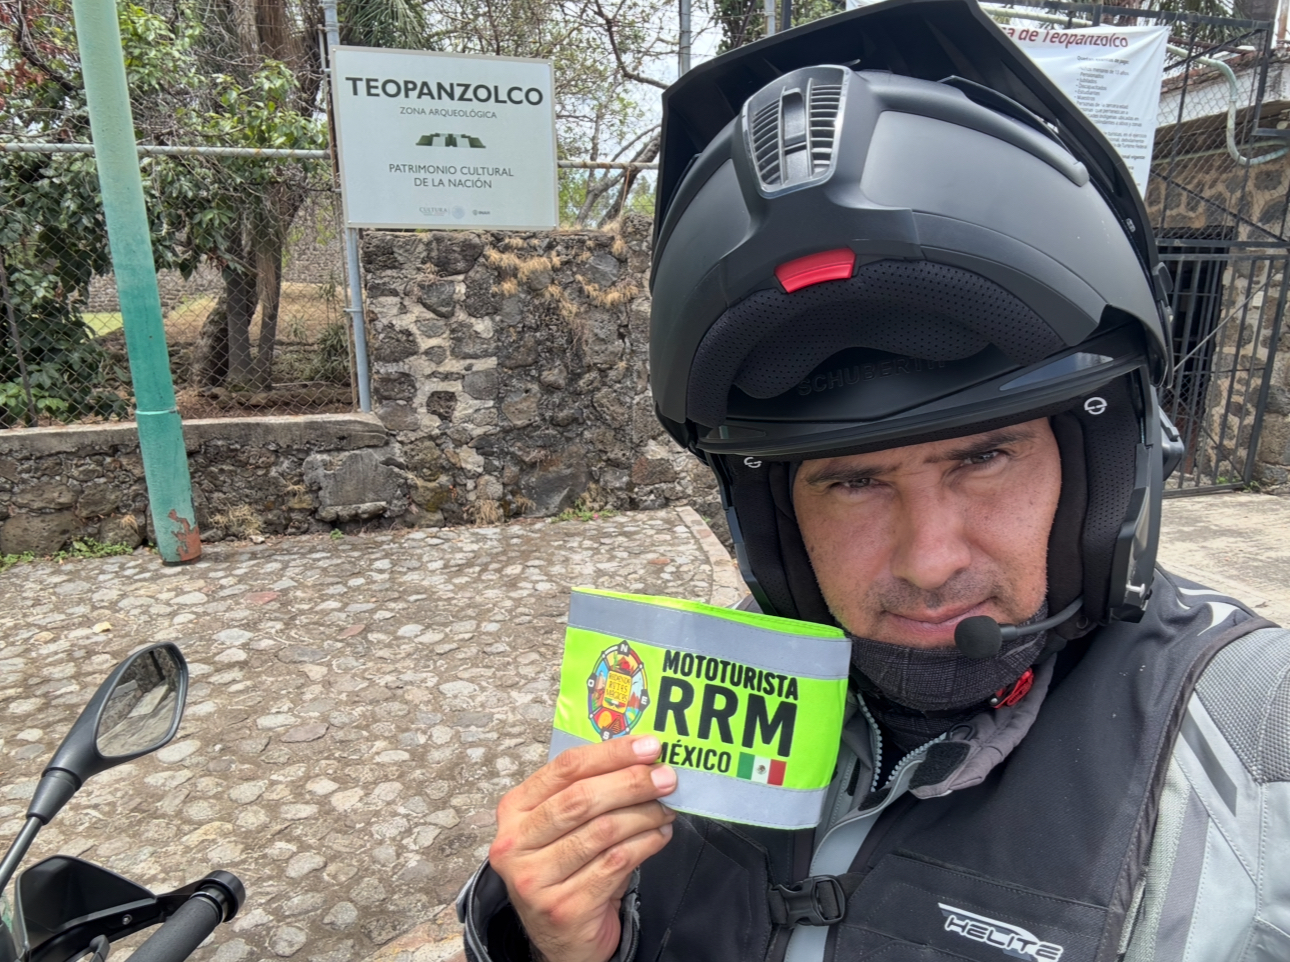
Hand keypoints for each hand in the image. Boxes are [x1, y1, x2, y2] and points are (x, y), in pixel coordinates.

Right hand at [488, 735, 676, 961]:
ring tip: (668, 808)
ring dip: (644, 815)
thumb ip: (590, 792)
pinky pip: (615, 864)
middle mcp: (516, 843)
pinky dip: (645, 844)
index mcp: (515, 810)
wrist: (560, 938)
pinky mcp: (563, 907)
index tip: (649, 746)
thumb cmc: (567, 869)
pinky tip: (660, 835)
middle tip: (667, 777)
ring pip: (602, 832)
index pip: (565, 769)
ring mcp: (535, 879)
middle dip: (632, 783)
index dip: (611, 753)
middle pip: (582, 799)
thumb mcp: (564, 827)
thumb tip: (646, 761)